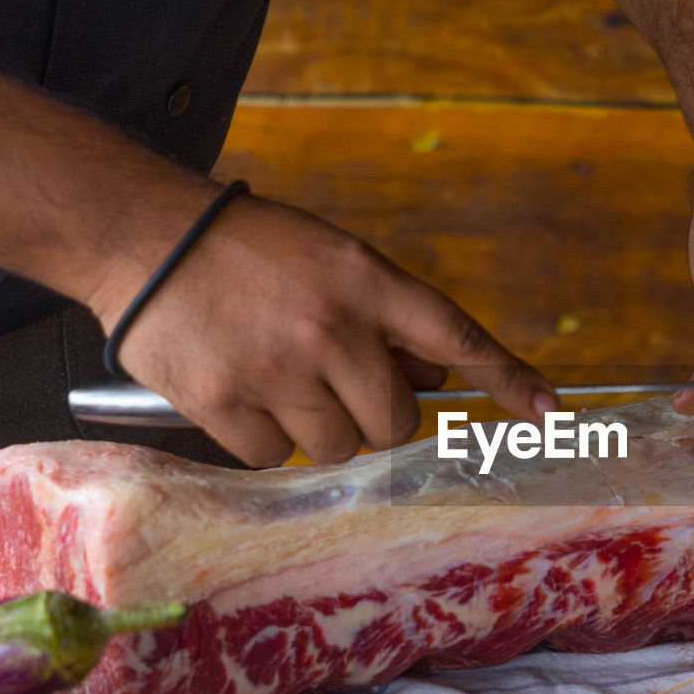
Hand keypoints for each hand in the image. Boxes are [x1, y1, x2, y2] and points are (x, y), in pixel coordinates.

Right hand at [91, 193, 556, 465]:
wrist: (141, 234)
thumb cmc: (248, 249)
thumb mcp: (334, 258)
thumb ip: (388, 317)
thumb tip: (434, 380)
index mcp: (366, 281)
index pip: (459, 337)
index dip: (508, 380)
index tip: (551, 412)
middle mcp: (332, 329)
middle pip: (397, 422)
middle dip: (380, 416)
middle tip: (341, 386)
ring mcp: (278, 370)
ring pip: (340, 449)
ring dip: (324, 431)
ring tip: (285, 383)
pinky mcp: (224, 404)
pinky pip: (276, 459)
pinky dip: (268, 441)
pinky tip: (245, 395)